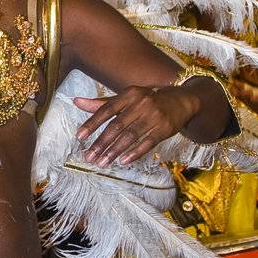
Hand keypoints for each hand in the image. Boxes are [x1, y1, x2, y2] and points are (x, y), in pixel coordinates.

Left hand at [73, 84, 196, 165]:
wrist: (181, 100)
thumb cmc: (147, 100)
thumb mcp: (126, 98)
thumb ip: (101, 103)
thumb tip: (76, 101)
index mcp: (130, 94)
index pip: (107, 109)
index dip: (92, 123)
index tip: (80, 136)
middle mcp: (142, 103)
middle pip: (117, 126)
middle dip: (101, 143)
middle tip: (89, 156)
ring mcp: (154, 116)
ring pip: (130, 136)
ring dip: (114, 151)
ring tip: (102, 162)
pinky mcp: (165, 129)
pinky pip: (147, 143)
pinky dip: (134, 153)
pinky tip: (122, 161)